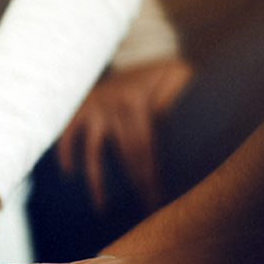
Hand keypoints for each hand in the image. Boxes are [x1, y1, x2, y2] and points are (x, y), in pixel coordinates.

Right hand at [56, 59, 191, 210]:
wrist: (133, 52)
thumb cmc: (161, 75)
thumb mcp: (176, 78)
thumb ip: (180, 99)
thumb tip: (197, 126)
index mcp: (139, 105)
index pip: (145, 149)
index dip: (151, 176)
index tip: (157, 201)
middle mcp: (114, 107)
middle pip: (126, 155)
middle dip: (137, 184)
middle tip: (144, 211)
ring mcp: (94, 108)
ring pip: (93, 151)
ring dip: (96, 181)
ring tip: (101, 207)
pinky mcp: (79, 108)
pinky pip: (68, 135)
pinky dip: (66, 152)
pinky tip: (69, 172)